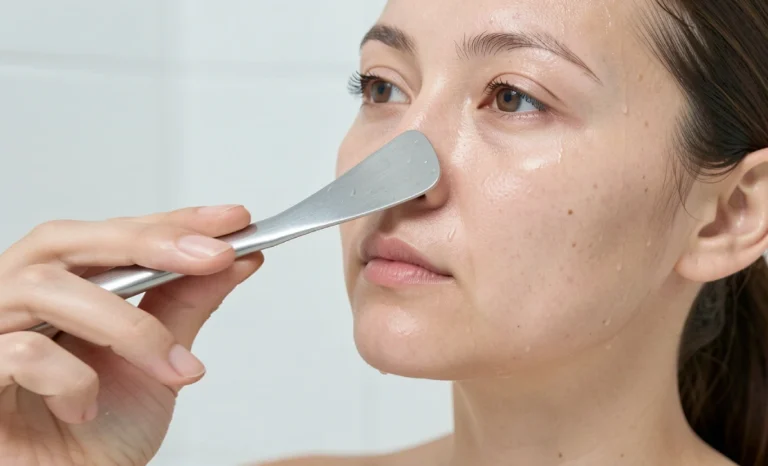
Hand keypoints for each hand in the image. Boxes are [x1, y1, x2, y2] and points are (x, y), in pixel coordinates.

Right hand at [0, 205, 263, 465]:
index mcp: (61, 287)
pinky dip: (72, 379)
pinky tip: (86, 408)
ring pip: (45, 288)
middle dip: (150, 242)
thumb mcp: (158, 361)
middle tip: (216, 255)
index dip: (173, 221)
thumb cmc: (97, 433)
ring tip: (173, 368)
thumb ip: (187, 304)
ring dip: (127, 326)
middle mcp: (17, 298)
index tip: (233, 220)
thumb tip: (236, 258)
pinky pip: (20, 354)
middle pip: (66, 239)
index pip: (112, 234)